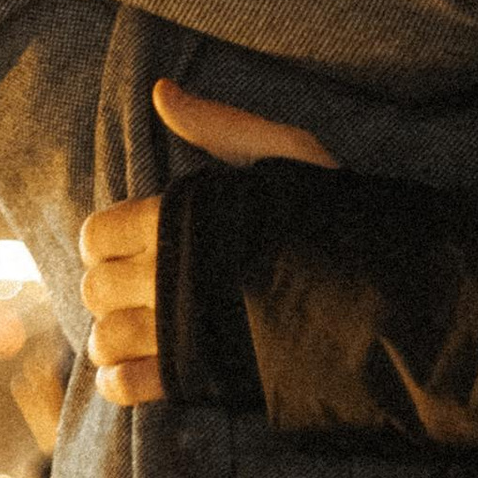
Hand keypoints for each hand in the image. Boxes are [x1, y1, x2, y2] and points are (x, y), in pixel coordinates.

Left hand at [77, 83, 341, 409]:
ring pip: (107, 338)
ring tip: (137, 331)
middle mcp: (170, 276)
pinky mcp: (201, 379)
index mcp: (181, 218)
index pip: (102, 232)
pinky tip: (135, 370)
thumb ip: (217, 126)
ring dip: (111, 337)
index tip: (132, 244)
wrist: (379, 295)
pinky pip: (131, 386)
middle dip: (108, 287)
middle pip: (98, 287)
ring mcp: (182, 332)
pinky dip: (121, 381)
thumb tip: (161, 91)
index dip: (108, 239)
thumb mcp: (283, 152)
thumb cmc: (330, 216)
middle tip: (137, 287)